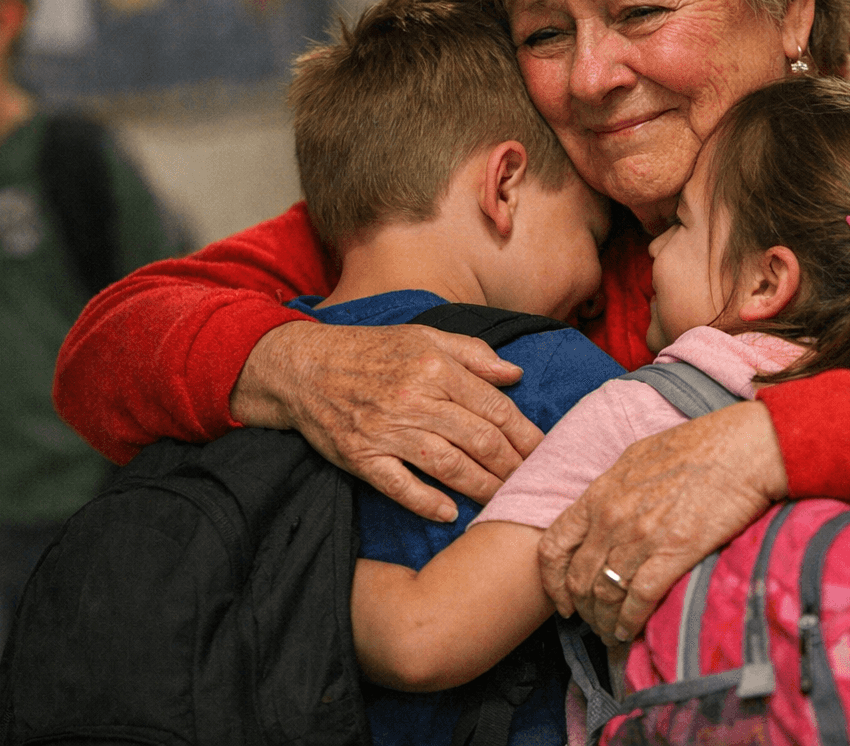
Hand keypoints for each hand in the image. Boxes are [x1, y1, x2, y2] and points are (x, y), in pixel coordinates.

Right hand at [231, 320, 540, 520]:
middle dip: (512, 466)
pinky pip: (399, 485)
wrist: (304, 366)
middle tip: (532, 483)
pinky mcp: (360, 456)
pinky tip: (450, 514)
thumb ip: (474, 354)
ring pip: (448, 465)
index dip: (526, 435)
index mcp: (436, 367)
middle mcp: (414, 399)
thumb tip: (515, 374)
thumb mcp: (425, 335)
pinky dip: (426, 502)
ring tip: (503, 500)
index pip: (496, 408)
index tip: (545, 453)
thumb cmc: (371, 350)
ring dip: (481, 487)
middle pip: (479, 440)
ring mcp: (386, 430)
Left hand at [537, 400, 787, 643]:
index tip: (564, 600)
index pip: (554, 544)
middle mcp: (612, 517)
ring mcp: (641, 536)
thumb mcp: (639, 456)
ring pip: (604, 595)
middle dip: (582, 609)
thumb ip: (615, 488)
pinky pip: (638, 600)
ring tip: (613, 634)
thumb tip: (605, 511)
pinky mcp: (673, 553)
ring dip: (604, 622)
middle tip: (594, 623)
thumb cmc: (699, 445)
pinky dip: (629, 623)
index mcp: (601, 492)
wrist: (743, 448)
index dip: (552, 581)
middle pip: (578, 579)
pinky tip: (630, 632)